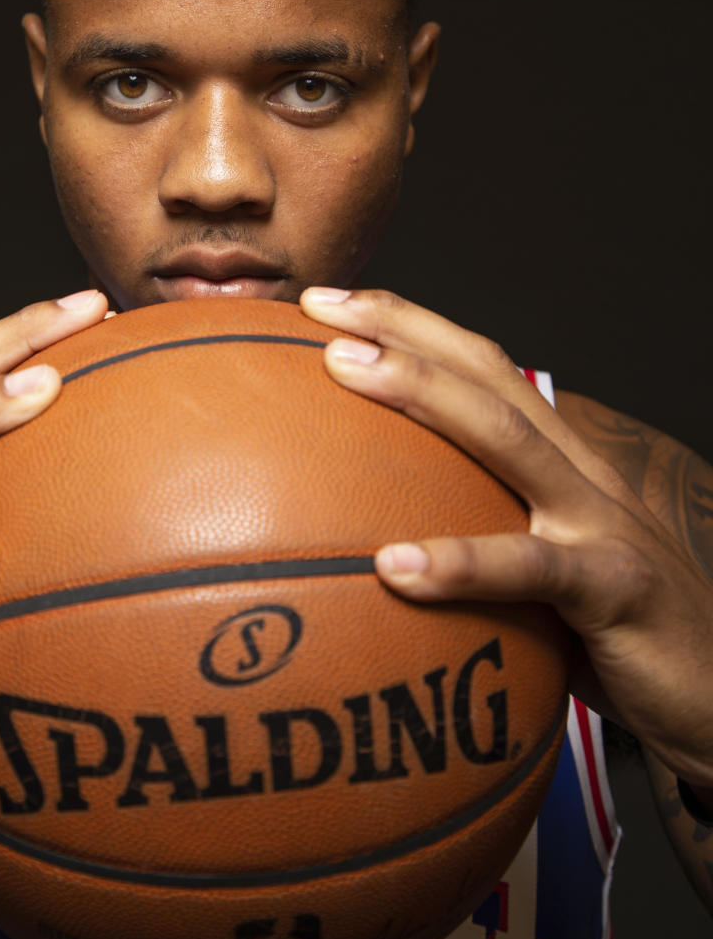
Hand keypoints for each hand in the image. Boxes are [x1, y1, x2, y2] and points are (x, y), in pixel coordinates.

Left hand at [300, 286, 712, 791]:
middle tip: (321, 308)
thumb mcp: (541, 573)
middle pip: (487, 375)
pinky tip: (392, 565)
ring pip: (507, 437)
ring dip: (421, 392)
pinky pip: (530, 568)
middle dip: (404, 329)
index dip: (412, 326)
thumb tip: (366, 551)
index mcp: (562, 460)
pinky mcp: (616, 587)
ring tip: (343, 371)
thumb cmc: (616, 633)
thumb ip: (479, 541)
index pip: (482, 368)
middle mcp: (580, 473)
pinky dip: (461, 562)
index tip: (330, 304)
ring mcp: (600, 522)